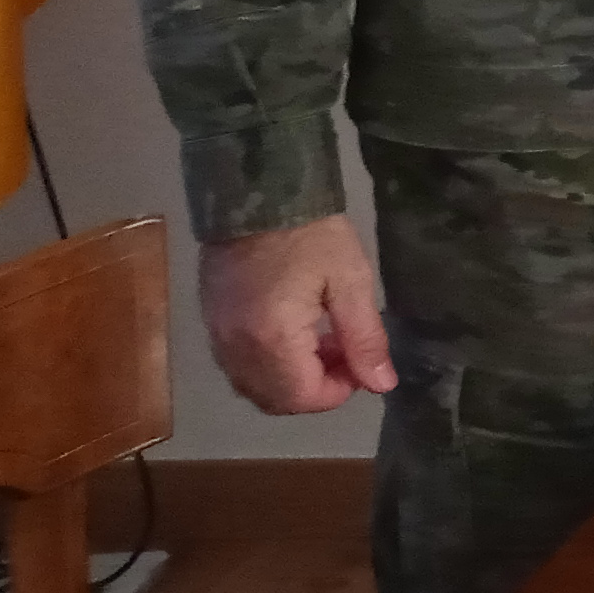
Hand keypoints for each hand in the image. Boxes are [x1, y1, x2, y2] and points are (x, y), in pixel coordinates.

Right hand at [199, 214, 395, 413]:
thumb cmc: (312, 234)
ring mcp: (218, 337)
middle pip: (276, 399)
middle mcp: (236, 349)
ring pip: (255, 386)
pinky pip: (239, 365)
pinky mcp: (211, 323)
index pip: (303, 398)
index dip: (337, 392)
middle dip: (316, 388)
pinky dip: (269, 364)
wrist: (258, 193)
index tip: (361, 364)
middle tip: (346, 352)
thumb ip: (365, 338)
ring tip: (325, 339)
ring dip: (292, 378)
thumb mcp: (351, 281)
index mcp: (272, 340)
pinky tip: (295, 332)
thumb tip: (382, 384)